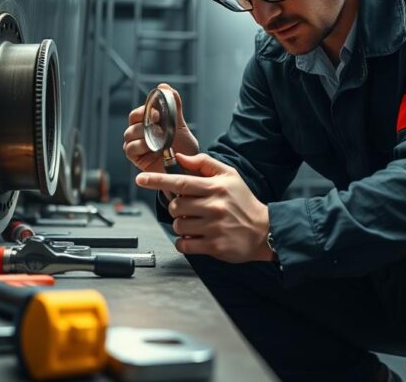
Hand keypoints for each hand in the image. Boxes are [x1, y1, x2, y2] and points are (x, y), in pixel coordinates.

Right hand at [122, 83, 199, 173]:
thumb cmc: (183, 148)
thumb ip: (174, 105)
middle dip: (144, 119)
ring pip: (129, 133)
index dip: (145, 109)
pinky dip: (140, 146)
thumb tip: (163, 86)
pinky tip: (153, 147)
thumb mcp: (181, 125)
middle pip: (132, 119)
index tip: (157, 112)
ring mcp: (136, 145)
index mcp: (148, 123)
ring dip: (144, 133)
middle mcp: (139, 132)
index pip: (139, 111)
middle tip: (158, 122)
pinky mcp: (135, 158)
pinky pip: (130, 148)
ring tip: (159, 138)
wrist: (189, 168)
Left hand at [135, 152, 272, 262]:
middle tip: (188, 208)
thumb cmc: (244, 202)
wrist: (264, 231)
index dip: (157, 180)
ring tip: (195, 223)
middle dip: (176, 207)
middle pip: (176, 206)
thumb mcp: (229, 175)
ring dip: (181, 225)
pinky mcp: (214, 246)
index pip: (180, 182)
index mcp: (215, 188)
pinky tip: (194, 237)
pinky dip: (184, 242)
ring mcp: (213, 228)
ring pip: (178, 226)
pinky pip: (184, 245)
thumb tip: (180, 158)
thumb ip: (204, 164)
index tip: (141, 179)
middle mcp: (214, 207)